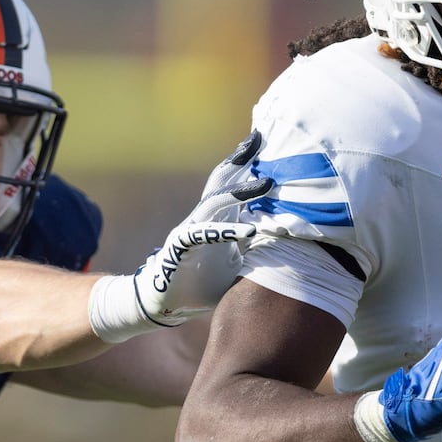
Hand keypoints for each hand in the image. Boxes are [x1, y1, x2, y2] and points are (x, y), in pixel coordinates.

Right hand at [86, 132, 272, 342]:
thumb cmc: (200, 284)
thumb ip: (251, 248)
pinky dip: (227, 231)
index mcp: (216, 220)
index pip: (233, 186)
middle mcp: (203, 219)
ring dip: (241, 192)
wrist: (164, 304)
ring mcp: (190, 230)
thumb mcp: (235, 264)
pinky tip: (248, 230)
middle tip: (259, 137)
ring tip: (267, 183)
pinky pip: (204, 234)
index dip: (247, 166)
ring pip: (215, 202)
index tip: (266, 146)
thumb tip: (276, 236)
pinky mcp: (180, 246)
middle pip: (222, 182)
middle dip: (241, 160)